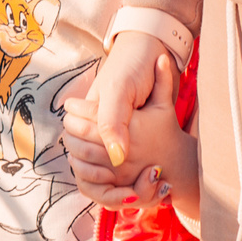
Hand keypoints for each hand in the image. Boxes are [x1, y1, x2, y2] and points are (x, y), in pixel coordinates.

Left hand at [63, 53, 194, 210]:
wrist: (175, 160)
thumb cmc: (165, 129)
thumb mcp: (163, 104)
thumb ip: (162, 80)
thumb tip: (160, 57)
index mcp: (136, 126)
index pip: (98, 115)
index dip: (79, 107)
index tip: (70, 102)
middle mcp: (128, 149)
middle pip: (87, 135)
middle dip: (72, 124)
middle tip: (66, 117)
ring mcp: (122, 168)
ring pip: (85, 154)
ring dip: (72, 142)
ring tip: (68, 132)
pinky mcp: (118, 183)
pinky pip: (90, 175)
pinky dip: (79, 164)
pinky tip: (75, 154)